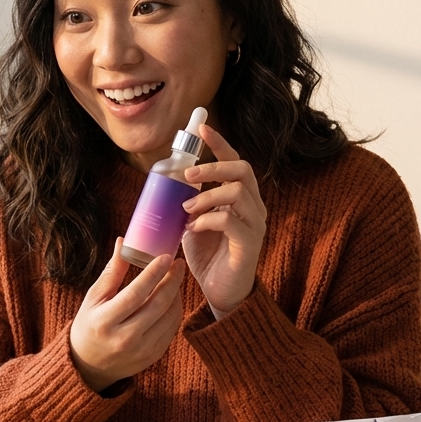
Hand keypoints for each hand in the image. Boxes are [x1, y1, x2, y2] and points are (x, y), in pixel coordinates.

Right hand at [69, 238, 185, 391]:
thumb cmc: (90, 324)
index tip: (166, 256)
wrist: (89, 365)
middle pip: (158, 304)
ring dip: (176, 294)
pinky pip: (172, 329)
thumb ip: (111, 271)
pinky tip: (172, 298)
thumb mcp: (93, 297)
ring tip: (174, 278)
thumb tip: (123, 241)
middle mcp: (124, 339)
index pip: (135, 293)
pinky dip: (175, 311)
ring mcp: (141, 350)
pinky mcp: (153, 356)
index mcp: (105, 321)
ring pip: (169, 317)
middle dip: (172, 280)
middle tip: (178, 264)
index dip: (153, 273)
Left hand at [181, 124, 266, 316]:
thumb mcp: (193, 221)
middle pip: (241, 170)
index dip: (220, 143)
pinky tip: (193, 227)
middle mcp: (253, 207)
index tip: (202, 128)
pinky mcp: (249, 244)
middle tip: (188, 174)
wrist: (220, 292)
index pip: (235, 161)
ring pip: (236, 192)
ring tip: (186, 208)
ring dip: (206, 196)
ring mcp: (255, 225)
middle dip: (213, 167)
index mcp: (241, 198)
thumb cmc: (208, 256)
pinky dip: (207, 219)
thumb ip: (187, 200)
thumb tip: (165, 180)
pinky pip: (230, 221)